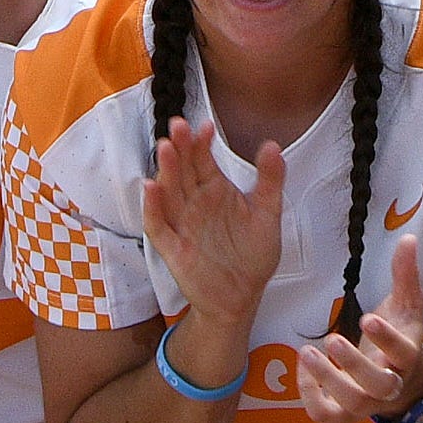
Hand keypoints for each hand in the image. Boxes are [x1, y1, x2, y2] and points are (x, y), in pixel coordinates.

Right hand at [143, 110, 288, 340]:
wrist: (243, 297)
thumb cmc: (252, 256)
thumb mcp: (268, 215)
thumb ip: (270, 181)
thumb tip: (271, 145)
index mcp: (215, 191)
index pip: (203, 160)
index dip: (202, 143)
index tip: (206, 127)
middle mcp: (194, 203)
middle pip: (182, 170)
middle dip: (180, 148)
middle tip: (179, 126)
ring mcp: (182, 224)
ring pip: (168, 192)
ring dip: (166, 170)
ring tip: (167, 148)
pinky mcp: (173, 248)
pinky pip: (158, 226)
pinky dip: (153, 208)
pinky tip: (152, 188)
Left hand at [294, 234, 422, 422]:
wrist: (404, 381)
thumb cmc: (400, 338)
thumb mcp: (406, 305)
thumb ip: (405, 274)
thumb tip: (408, 238)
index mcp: (407, 356)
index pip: (402, 352)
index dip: (386, 338)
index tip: (367, 318)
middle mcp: (390, 384)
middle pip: (378, 385)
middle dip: (354, 365)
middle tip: (331, 339)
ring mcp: (367, 402)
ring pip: (352, 403)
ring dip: (327, 380)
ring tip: (306, 352)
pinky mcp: (345, 413)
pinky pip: (326, 414)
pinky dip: (310, 396)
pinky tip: (302, 368)